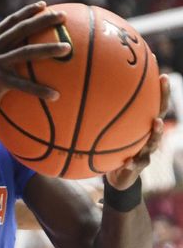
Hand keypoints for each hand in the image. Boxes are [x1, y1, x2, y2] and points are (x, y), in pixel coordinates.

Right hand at [0, 1, 70, 122]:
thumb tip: (20, 56)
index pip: (10, 21)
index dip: (28, 11)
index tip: (45, 5)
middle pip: (21, 29)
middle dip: (43, 20)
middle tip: (63, 17)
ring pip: (25, 52)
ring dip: (48, 49)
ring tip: (67, 49)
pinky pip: (22, 84)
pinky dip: (39, 89)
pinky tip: (55, 95)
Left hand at [105, 73, 169, 189]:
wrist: (117, 174)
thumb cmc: (110, 146)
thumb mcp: (105, 130)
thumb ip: (100, 114)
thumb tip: (83, 89)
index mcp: (141, 125)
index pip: (153, 104)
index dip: (159, 89)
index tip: (160, 72)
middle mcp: (147, 136)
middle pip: (159, 115)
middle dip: (164, 98)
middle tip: (164, 81)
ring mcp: (145, 151)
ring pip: (154, 141)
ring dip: (156, 132)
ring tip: (156, 123)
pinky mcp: (136, 167)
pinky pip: (135, 165)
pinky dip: (131, 162)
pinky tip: (127, 161)